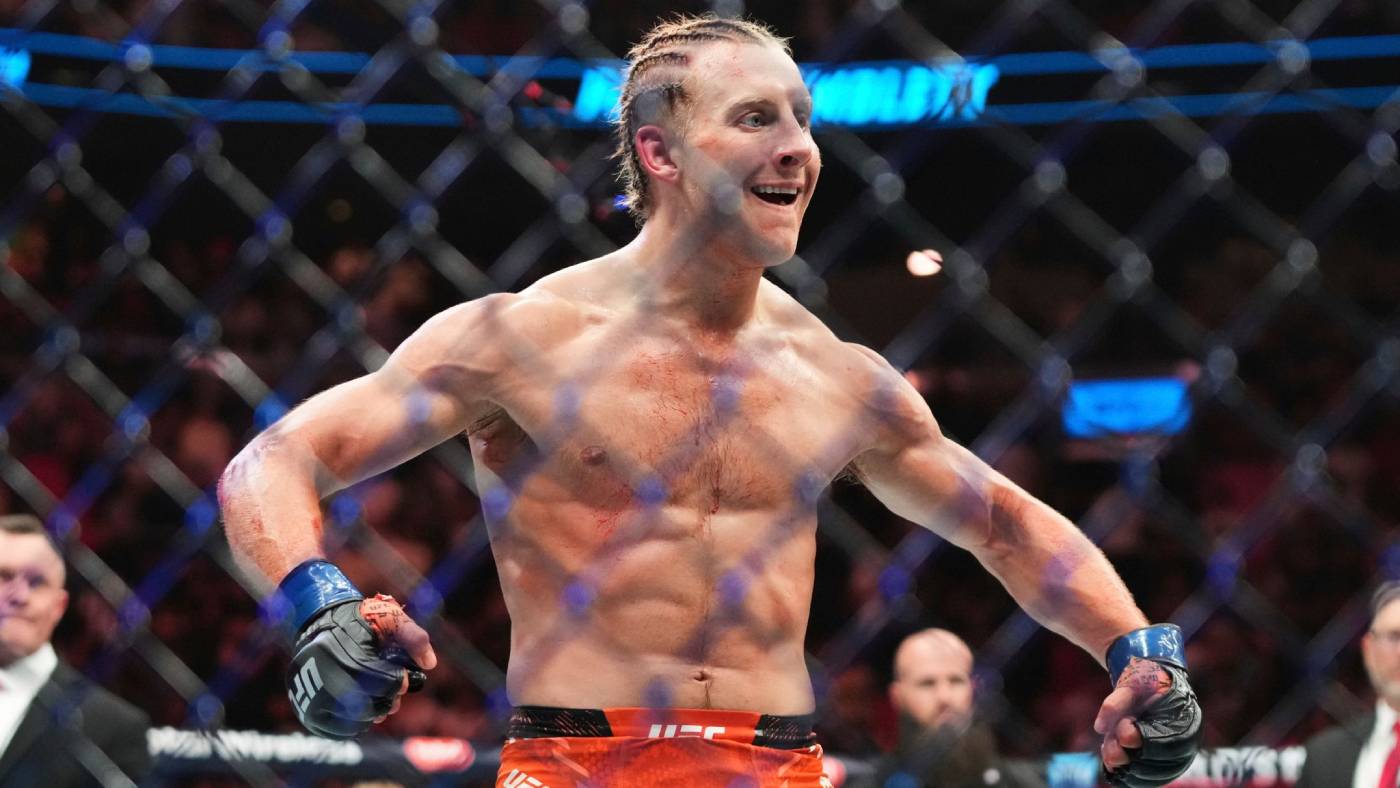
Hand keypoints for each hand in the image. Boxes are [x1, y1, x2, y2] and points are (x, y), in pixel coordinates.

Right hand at [286, 594, 437, 738]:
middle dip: (386, 703)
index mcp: (341, 650)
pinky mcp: (305, 708)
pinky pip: (334, 730)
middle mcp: (320, 674)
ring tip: (377, 702)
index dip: (398, 684)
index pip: (378, 681)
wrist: (323, 621)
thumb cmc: (362, 620)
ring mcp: (309, 694)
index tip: (404, 682)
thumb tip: (430, 663)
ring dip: (371, 715)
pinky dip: (353, 726)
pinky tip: (363, 712)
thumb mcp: (390, 618)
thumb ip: (413, 638)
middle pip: (364, 706)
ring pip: (350, 722)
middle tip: (394, 698)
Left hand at [1094, 657, 1202, 786]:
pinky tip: (1110, 764)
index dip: (1142, 740)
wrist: (1153, 682)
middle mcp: (1185, 744)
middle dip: (1128, 757)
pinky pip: (1146, 780)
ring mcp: (1174, 757)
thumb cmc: (1145, 681)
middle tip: (1109, 745)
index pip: (1167, 743)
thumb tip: (1099, 728)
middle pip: (1159, 765)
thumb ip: (1116, 702)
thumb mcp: (1131, 684)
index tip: (1124, 728)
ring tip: (1108, 751)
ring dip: (1124, 768)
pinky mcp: (1160, 765)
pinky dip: (1126, 777)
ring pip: (1151, 777)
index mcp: (1185, 722)